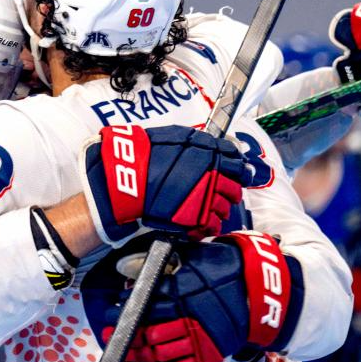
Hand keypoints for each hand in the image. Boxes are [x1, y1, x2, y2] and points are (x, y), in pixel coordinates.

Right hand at [80, 125, 252, 246]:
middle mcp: (211, 174)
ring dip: (219, 208)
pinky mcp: (195, 218)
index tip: (234, 172)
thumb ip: (197, 142)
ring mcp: (205, 197)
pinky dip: (209, 226)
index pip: (236, 160)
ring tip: (205, 208)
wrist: (123, 179)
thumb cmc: (142, 156)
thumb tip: (215, 145)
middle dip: (229, 190)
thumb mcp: (171, 136)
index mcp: (207, 152)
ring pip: (226, 207)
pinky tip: (200, 222)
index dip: (237, 167)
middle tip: (218, 192)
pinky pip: (213, 225)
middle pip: (235, 186)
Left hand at [81, 232, 301, 361]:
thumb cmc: (225, 265)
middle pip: (147, 328)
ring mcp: (199, 337)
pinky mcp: (208, 353)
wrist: (260, 288)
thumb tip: (135, 266)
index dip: (125, 308)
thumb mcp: (194, 255)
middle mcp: (189, 314)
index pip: (145, 302)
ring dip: (134, 351)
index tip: (111, 309)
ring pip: (158, 350)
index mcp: (184, 288)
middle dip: (124, 331)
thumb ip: (166, 261)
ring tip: (119, 348)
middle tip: (107, 330)